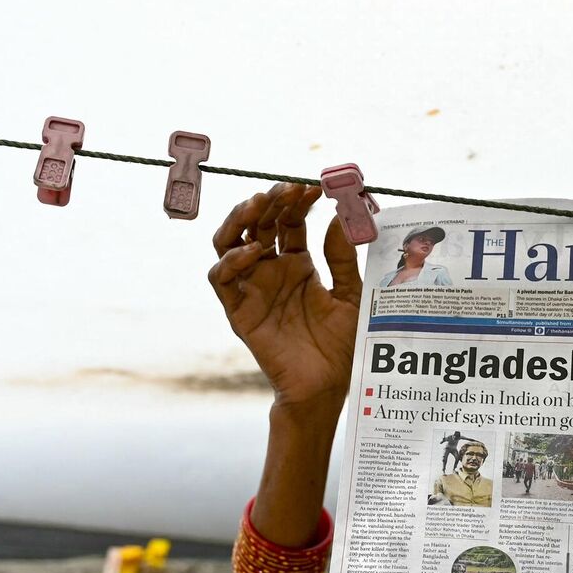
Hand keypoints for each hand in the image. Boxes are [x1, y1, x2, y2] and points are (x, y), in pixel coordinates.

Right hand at [209, 182, 360, 415]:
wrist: (327, 385)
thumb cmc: (340, 344)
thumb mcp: (350, 294)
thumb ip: (342, 258)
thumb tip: (335, 218)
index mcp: (297, 264)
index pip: (289, 221)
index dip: (297, 202)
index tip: (314, 187)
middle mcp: (270, 271)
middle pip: (257, 224)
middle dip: (270, 201)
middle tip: (288, 188)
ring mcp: (252, 289)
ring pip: (229, 242)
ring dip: (240, 219)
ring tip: (259, 203)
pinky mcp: (238, 311)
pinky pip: (222, 279)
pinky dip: (231, 260)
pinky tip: (254, 250)